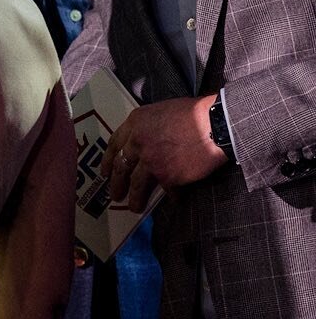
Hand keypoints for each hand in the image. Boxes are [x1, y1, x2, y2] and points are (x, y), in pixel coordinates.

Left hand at [102, 94, 226, 211]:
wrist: (214, 124)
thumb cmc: (192, 112)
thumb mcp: (160, 111)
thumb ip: (146, 126)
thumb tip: (143, 139)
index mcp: (134, 124)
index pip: (114, 145)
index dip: (107, 161)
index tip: (105, 173)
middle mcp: (137, 143)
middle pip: (120, 167)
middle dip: (116, 183)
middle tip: (114, 194)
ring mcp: (151, 161)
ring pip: (136, 184)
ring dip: (135, 198)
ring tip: (134, 207)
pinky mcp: (168, 176)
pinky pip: (166, 190)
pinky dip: (170, 197)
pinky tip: (172, 201)